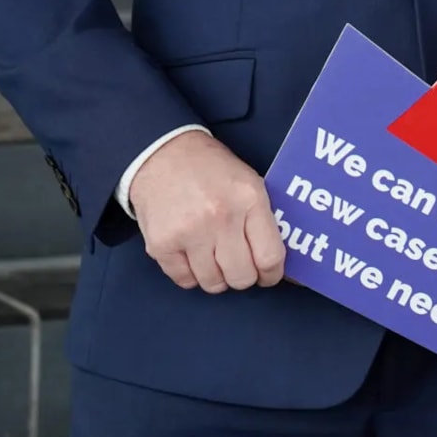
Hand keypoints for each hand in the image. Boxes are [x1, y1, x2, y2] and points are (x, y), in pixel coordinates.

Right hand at [129, 130, 285, 292]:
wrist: (162, 153)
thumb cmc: (210, 169)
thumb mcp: (249, 182)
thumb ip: (263, 219)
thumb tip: (275, 261)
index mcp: (249, 199)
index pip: (270, 257)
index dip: (271, 274)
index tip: (267, 275)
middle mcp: (220, 218)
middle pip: (241, 277)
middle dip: (243, 276)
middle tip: (238, 266)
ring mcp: (189, 233)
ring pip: (213, 284)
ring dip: (216, 277)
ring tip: (213, 258)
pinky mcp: (161, 244)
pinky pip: (184, 281)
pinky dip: (190, 274)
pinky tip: (192, 255)